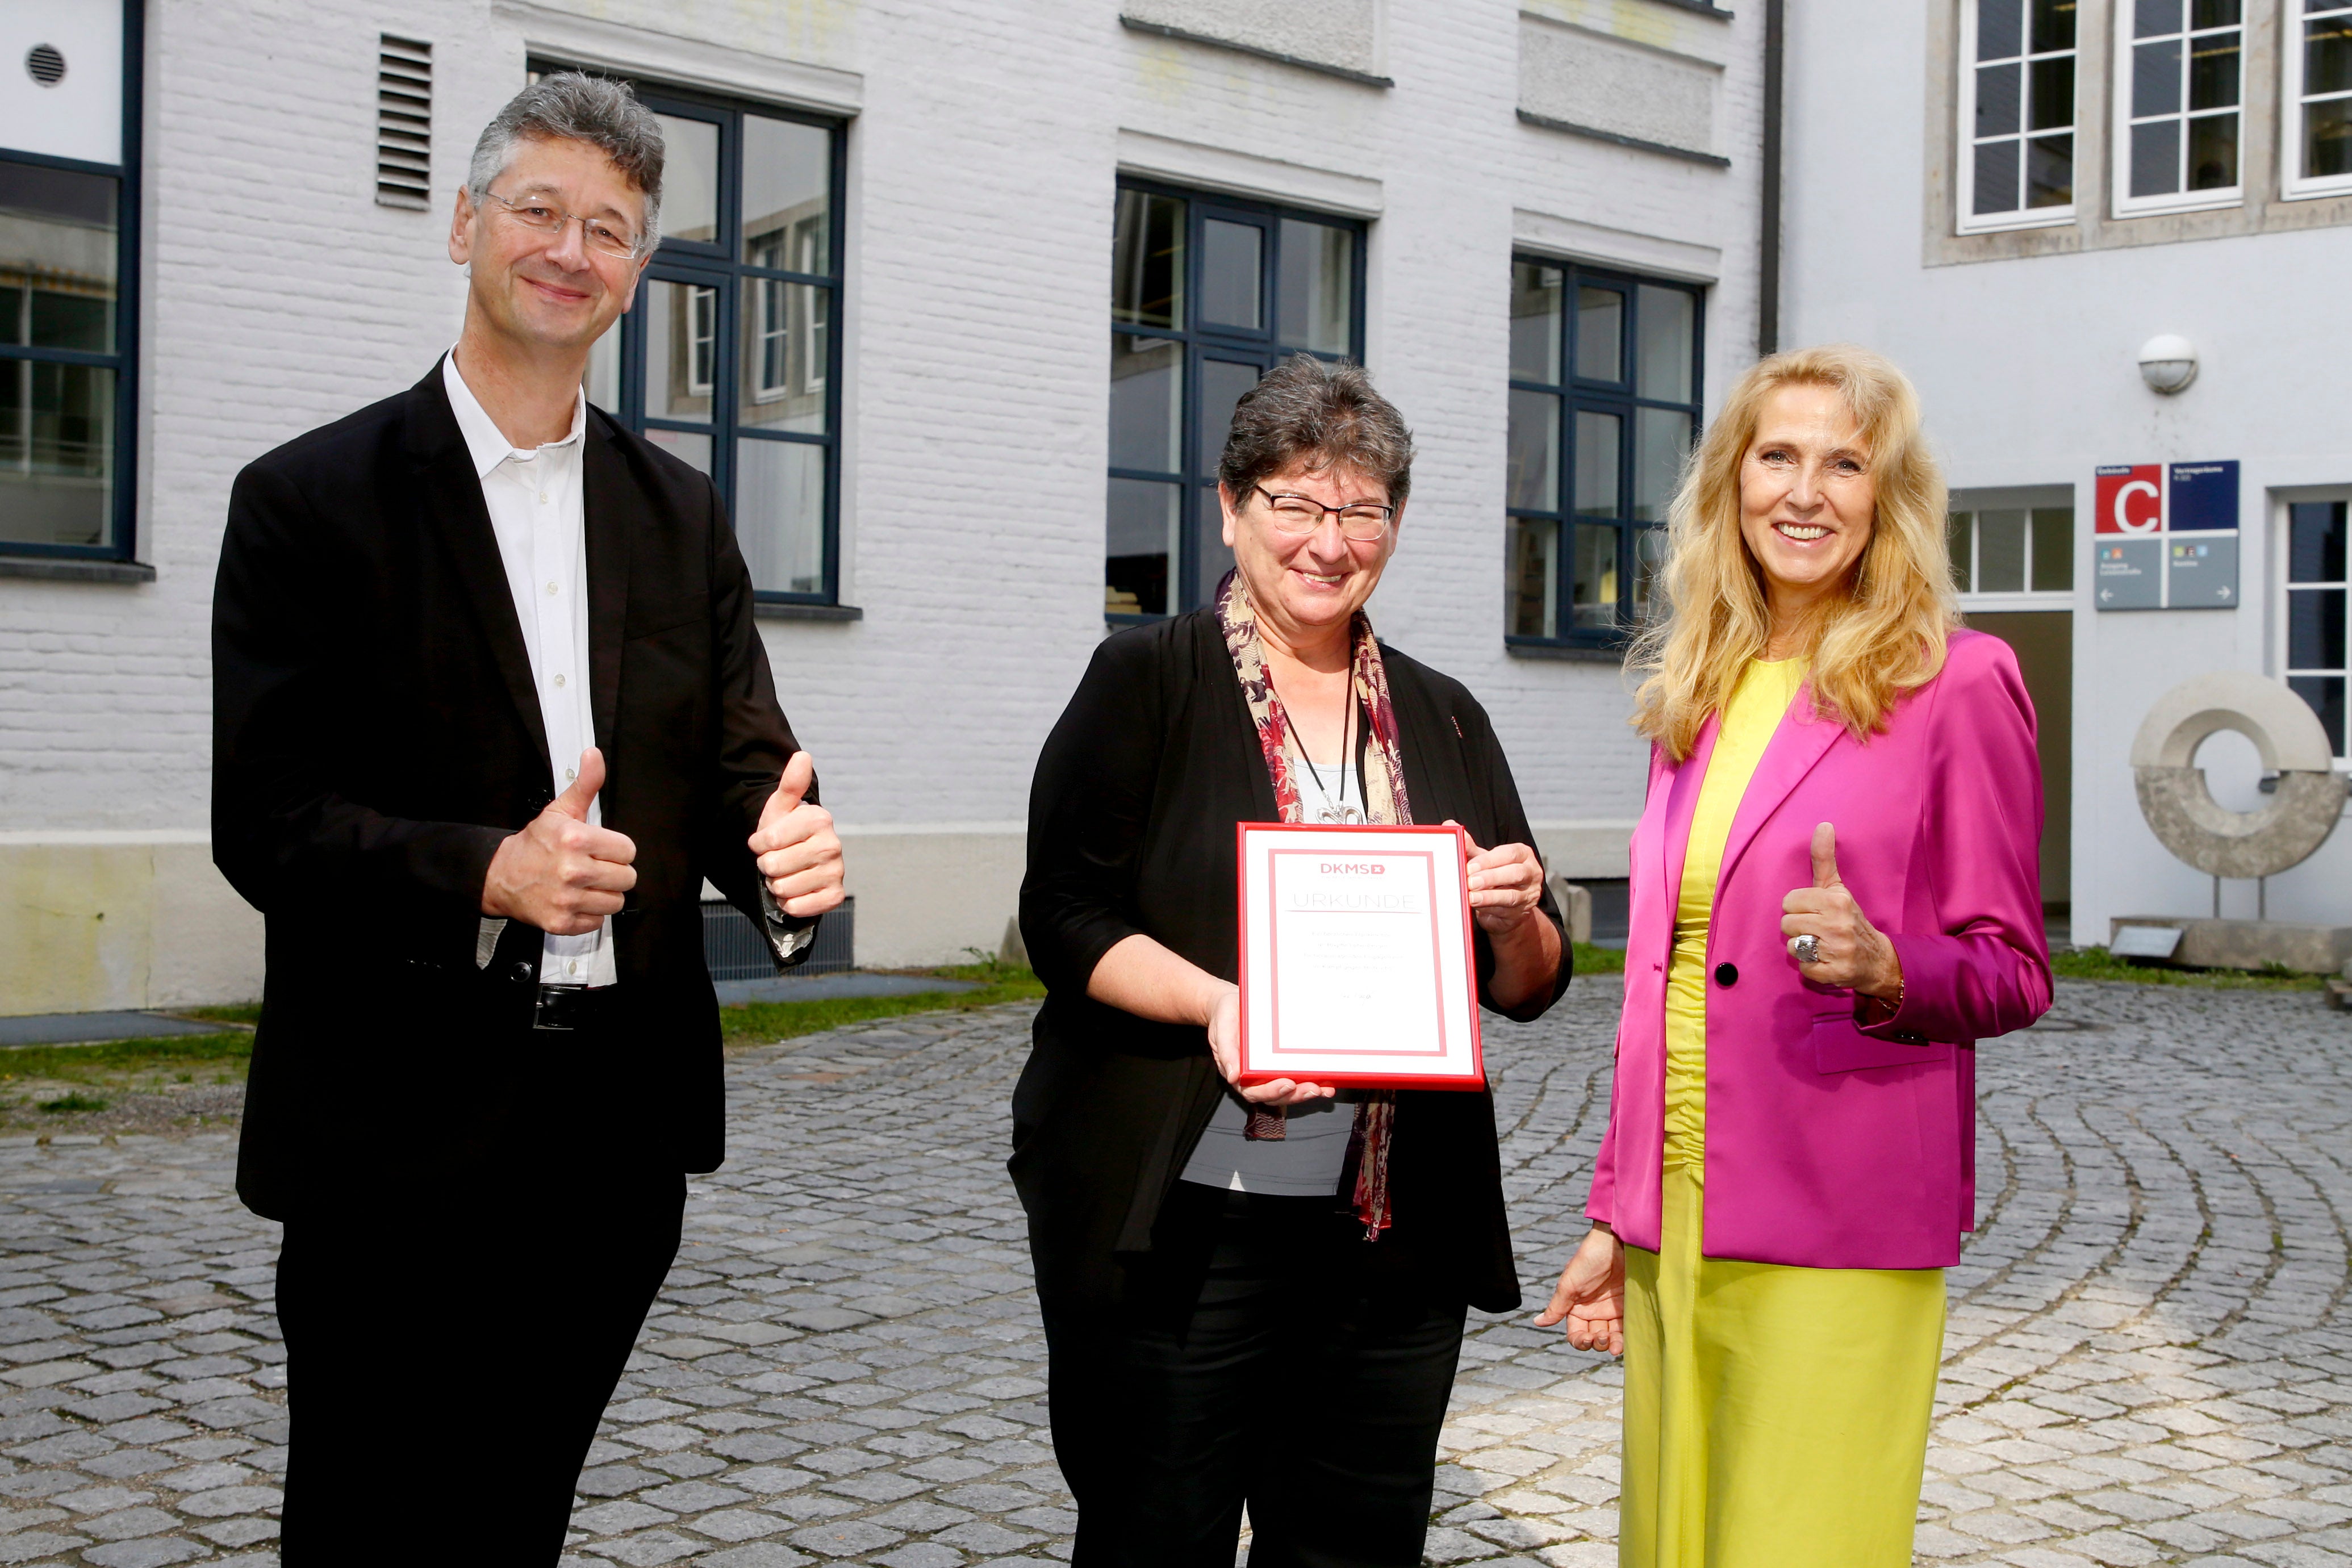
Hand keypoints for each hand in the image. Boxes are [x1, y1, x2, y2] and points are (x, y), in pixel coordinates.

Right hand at [482, 747, 636, 934]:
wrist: (500, 875)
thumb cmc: (535, 844)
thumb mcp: (560, 810)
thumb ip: (585, 784)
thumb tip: (594, 755)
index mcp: (576, 840)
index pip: (628, 850)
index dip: (617, 849)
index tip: (602, 849)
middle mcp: (572, 871)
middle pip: (627, 878)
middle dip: (614, 872)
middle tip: (594, 866)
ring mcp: (566, 899)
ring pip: (616, 901)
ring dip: (604, 893)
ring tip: (586, 883)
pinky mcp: (561, 922)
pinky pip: (597, 921)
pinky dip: (589, 913)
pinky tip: (576, 899)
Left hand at [750, 751, 845, 918]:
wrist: (797, 862)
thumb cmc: (784, 833)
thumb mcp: (781, 807)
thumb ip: (790, 784)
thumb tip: (802, 755)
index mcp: (819, 819)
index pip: (769, 841)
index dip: (758, 845)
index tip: (766, 842)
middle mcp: (833, 845)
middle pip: (774, 866)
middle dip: (767, 866)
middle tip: (776, 860)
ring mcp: (837, 872)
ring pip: (784, 888)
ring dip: (777, 885)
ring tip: (785, 874)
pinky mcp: (835, 895)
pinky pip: (800, 907)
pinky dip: (790, 904)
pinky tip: (795, 891)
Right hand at [1204, 980, 1335, 1108]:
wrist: (1232, 1003)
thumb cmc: (1225, 1018)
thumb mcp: (1222, 1032)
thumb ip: (1226, 1053)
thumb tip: (1233, 1076)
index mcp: (1240, 1074)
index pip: (1254, 1091)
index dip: (1271, 1092)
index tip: (1287, 1085)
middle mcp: (1256, 1077)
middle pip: (1276, 1095)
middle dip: (1295, 1095)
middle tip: (1313, 1089)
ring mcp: (1269, 1070)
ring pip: (1289, 1089)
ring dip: (1306, 1091)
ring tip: (1323, 1089)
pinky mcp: (1281, 1062)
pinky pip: (1296, 1073)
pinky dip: (1311, 1079)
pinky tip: (1326, 1080)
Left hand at [1450, 824, 1544, 936]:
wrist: (1507, 908)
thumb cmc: (1496, 878)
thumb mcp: (1484, 860)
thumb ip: (1469, 846)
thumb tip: (1450, 826)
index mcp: (1523, 855)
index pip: (1509, 854)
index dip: (1489, 860)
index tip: (1470, 866)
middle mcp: (1531, 873)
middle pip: (1515, 873)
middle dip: (1491, 877)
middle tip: (1470, 881)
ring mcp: (1529, 895)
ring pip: (1511, 895)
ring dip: (1489, 896)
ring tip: (1471, 897)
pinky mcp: (1522, 913)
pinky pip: (1506, 911)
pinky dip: (1489, 908)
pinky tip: (1476, 906)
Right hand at [1535, 1225, 1624, 1354]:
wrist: (1617, 1242)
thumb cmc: (1589, 1259)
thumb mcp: (1569, 1284)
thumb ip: (1557, 1306)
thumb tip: (1538, 1322)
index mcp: (1577, 1306)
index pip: (1576, 1333)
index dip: (1580, 1341)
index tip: (1587, 1338)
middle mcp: (1594, 1310)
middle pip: (1593, 1338)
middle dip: (1597, 1343)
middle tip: (1602, 1336)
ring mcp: (1612, 1309)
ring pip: (1610, 1337)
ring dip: (1611, 1345)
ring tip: (1614, 1346)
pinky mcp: (1628, 1307)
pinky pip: (1626, 1329)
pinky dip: (1624, 1339)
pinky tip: (1623, 1344)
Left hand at [1781, 822, 1901, 999]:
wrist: (1877, 959)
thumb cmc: (1849, 919)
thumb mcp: (1837, 888)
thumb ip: (1824, 859)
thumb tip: (1823, 824)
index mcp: (1837, 901)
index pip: (1789, 901)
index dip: (1798, 907)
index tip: (1814, 912)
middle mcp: (1838, 925)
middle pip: (1786, 924)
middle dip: (1799, 928)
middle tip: (1817, 930)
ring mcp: (1838, 951)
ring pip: (1792, 947)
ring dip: (1803, 948)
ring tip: (1821, 945)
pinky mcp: (1836, 974)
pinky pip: (1803, 969)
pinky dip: (1811, 968)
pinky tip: (1825, 961)